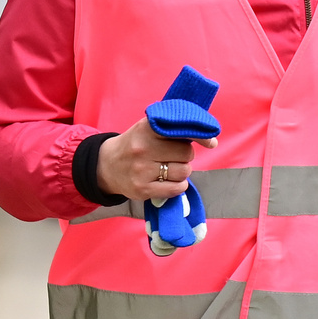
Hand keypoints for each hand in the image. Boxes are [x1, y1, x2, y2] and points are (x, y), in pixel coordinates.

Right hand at [95, 116, 217, 204]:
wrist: (105, 165)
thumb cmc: (136, 144)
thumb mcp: (149, 128)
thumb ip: (175, 129)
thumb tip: (211, 140)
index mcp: (146, 130)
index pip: (182, 131)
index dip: (200, 136)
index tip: (210, 142)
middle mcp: (142, 149)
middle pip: (187, 154)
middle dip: (185, 155)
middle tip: (174, 156)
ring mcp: (141, 171)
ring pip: (184, 172)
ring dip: (182, 171)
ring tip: (169, 167)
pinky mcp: (142, 190)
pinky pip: (177, 189)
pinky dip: (178, 185)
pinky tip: (168, 180)